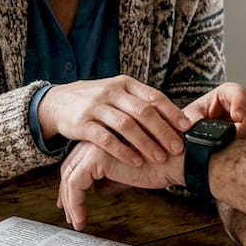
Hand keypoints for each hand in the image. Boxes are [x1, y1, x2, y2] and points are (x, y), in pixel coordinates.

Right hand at [38, 76, 190, 166]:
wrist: (58, 101)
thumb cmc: (97, 101)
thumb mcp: (118, 94)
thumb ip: (141, 103)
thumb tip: (175, 118)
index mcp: (125, 84)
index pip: (154, 97)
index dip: (172, 112)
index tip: (187, 128)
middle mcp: (112, 92)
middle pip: (143, 112)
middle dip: (163, 131)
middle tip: (178, 148)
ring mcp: (96, 106)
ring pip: (126, 125)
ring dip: (146, 143)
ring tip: (160, 157)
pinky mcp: (82, 123)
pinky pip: (105, 139)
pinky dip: (123, 151)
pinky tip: (136, 162)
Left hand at [57, 142, 181, 230]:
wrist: (177, 158)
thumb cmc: (163, 163)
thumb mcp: (132, 172)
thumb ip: (115, 178)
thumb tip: (101, 190)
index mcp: (106, 138)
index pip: (80, 161)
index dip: (74, 182)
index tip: (72, 200)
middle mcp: (98, 139)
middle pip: (71, 167)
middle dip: (67, 193)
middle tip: (69, 213)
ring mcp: (95, 147)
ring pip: (69, 177)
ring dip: (70, 202)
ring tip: (76, 221)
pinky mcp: (97, 159)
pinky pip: (76, 185)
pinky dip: (75, 204)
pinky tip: (81, 219)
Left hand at [184, 82, 245, 141]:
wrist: (194, 135)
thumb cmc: (193, 119)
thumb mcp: (188, 115)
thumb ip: (189, 118)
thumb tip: (192, 126)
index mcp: (227, 93)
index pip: (239, 94)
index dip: (241, 105)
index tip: (237, 118)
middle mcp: (242, 105)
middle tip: (236, 136)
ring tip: (234, 145)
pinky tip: (237, 151)